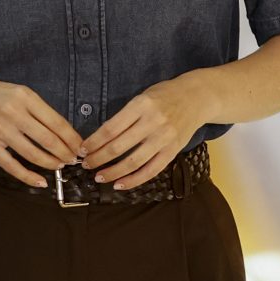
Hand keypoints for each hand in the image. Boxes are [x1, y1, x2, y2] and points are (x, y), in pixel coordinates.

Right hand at [0, 66, 82, 187]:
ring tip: (60, 166)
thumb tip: (62, 132)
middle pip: (48, 140)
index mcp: (25, 97)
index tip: (81, 146)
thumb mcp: (17, 92)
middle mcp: (13, 113)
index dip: (72, 138)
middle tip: (75, 160)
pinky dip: (28, 176)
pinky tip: (40, 181)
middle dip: (66, 153)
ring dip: (51, 163)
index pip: (57, 122)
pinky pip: (11, 165)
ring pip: (33, 154)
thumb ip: (37, 110)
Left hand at [79, 75, 212, 190]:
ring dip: (113, 172)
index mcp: (141, 105)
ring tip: (99, 177)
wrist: (197, 98)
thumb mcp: (142, 97)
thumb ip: (124, 116)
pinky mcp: (173, 151)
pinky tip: (120, 184)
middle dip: (98, 158)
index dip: (93, 142)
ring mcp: (164, 138)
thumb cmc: (165, 95)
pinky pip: (151, 170)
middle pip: (118, 147)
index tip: (82, 149)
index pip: (110, 128)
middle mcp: (153, 122)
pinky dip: (133, 180)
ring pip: (133, 162)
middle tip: (85, 164)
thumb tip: (99, 138)